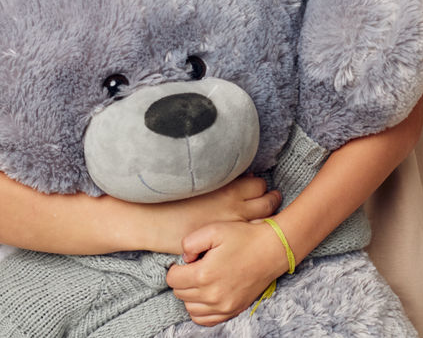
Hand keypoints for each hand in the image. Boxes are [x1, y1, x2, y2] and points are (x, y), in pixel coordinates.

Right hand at [146, 176, 279, 252]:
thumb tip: (238, 176)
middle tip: (270, 201)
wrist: (152, 220)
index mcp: (227, 187)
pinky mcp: (221, 245)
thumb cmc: (169, 196)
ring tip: (262, 220)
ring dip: (263, 220)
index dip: (259, 187)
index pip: (258, 184)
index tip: (258, 188)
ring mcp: (230, 229)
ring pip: (261, 224)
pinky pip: (245, 241)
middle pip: (266, 204)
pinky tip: (244, 236)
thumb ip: (220, 180)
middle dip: (270, 201)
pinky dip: (249, 236)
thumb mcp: (198, 181)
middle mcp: (234, 208)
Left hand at [165, 219, 290, 325]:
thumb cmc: (244, 237)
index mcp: (204, 275)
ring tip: (200, 280)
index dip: (176, 267)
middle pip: (180, 293)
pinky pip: (205, 320)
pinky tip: (206, 295)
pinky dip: (201, 310)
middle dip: (183, 279)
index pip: (172, 279)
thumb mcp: (214, 229)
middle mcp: (212, 295)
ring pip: (190, 308)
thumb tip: (184, 259)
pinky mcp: (233, 310)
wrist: (272, 250)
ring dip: (190, 295)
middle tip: (195, 266)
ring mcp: (224, 306)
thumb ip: (190, 242)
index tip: (187, 260)